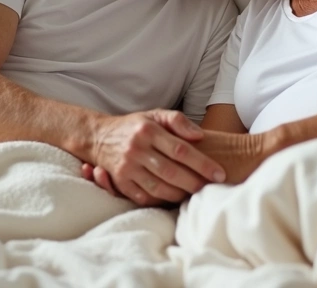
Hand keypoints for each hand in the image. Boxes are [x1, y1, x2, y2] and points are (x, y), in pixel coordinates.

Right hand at [84, 128, 273, 194]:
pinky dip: (161, 200)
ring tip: (194, 194)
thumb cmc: (135, 126)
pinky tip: (174, 197)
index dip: (202, 164)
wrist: (98, 136)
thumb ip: (178, 121)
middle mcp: (136, 149)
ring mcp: (127, 167)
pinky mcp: (120, 182)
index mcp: (148, 130)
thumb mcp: (155, 115)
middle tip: (210, 188)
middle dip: (194, 182)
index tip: (219, 173)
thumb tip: (199, 136)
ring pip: (158, 187)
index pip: (181, 150)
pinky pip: (144, 196)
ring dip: (180, 194)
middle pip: (171, 172)